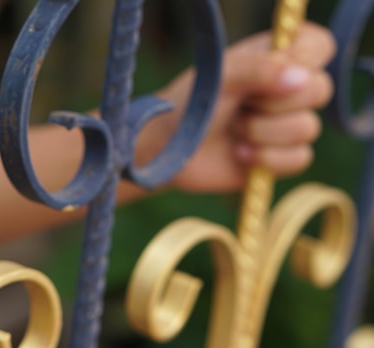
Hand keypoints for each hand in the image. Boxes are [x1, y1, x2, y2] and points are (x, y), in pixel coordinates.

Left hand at [165, 22, 334, 191]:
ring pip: (308, 128)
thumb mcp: (220, 77)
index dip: (303, 61)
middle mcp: (286, 89)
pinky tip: (239, 154)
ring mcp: (286, 124)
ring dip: (261, 132)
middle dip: (274, 104)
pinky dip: (266, 158)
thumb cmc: (191, 104)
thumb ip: (258, 69)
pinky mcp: (281, 157)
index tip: (272, 71)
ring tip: (233, 130)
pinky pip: (300, 158)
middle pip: (320, 90)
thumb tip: (302, 79)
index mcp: (276, 57)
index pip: (319, 46)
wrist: (169, 150)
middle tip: (241, 105)